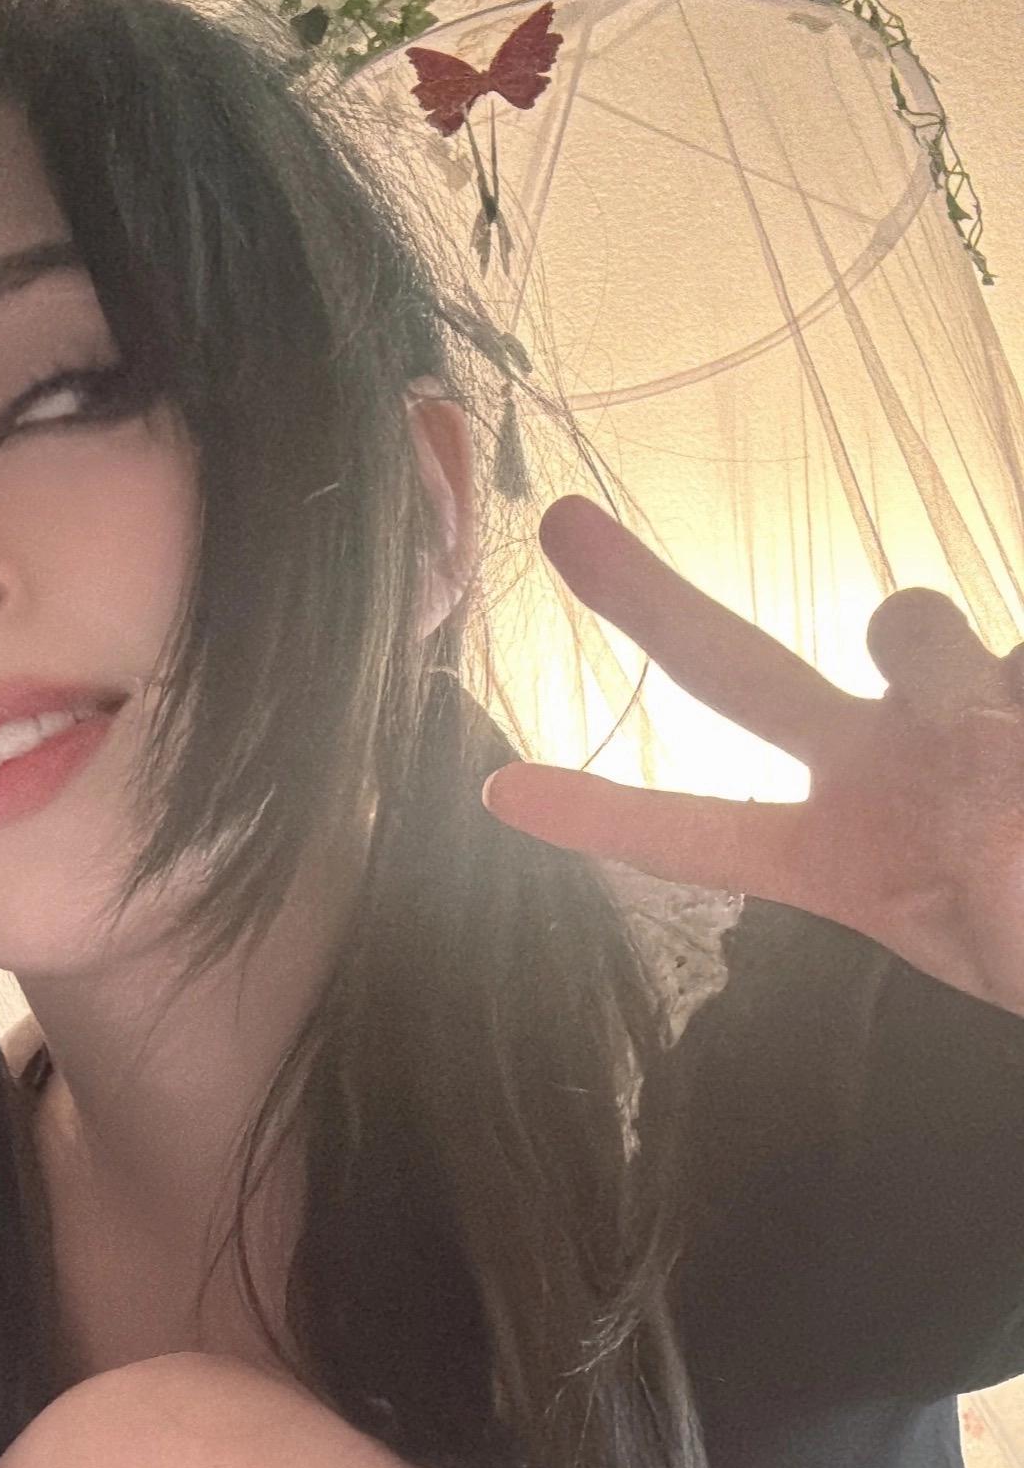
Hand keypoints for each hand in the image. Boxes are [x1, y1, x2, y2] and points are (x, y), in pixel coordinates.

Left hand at [483, 495, 1023, 1014]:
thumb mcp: (1006, 942)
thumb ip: (982, 875)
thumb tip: (972, 737)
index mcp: (848, 858)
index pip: (708, 835)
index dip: (606, 817)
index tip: (496, 793)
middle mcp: (882, 763)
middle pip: (738, 669)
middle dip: (647, 601)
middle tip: (556, 526)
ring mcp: (956, 701)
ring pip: (913, 621)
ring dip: (948, 670)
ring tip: (1006, 765)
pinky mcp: (1019, 666)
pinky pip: (1014, 640)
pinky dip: (1010, 686)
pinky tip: (1014, 676)